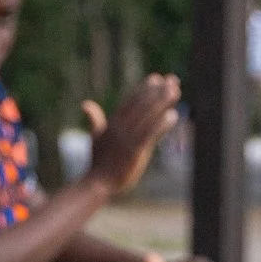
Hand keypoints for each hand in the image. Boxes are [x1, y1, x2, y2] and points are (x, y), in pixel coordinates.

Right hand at [82, 75, 182, 193]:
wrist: (97, 183)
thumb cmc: (97, 162)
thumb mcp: (95, 137)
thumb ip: (94, 120)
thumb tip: (85, 104)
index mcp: (112, 123)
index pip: (130, 100)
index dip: (144, 88)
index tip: (156, 78)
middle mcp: (120, 128)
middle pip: (141, 104)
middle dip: (157, 91)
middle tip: (172, 80)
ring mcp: (127, 139)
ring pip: (147, 116)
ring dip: (162, 103)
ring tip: (175, 91)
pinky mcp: (134, 151)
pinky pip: (150, 134)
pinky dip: (161, 124)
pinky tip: (173, 115)